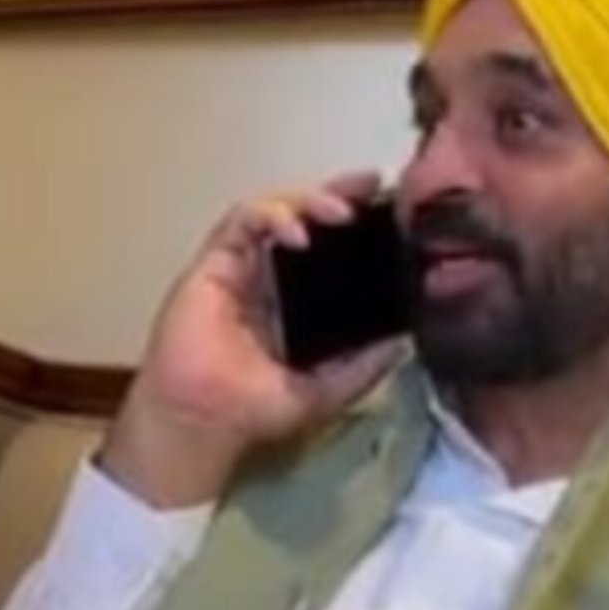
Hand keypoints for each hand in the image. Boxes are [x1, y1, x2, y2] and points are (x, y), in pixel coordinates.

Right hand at [99, 173, 404, 507]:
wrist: (203, 424)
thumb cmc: (254, 411)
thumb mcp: (327, 392)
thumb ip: (365, 367)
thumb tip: (405, 341)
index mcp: (296, 302)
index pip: (328, 249)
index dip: (355, 225)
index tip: (390, 210)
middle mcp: (268, 277)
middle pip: (303, 218)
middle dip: (337, 194)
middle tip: (371, 185)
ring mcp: (239, 267)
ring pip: (273, 209)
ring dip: (308, 200)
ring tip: (341, 212)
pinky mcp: (212, 263)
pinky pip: (241, 222)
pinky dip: (271, 216)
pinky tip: (298, 233)